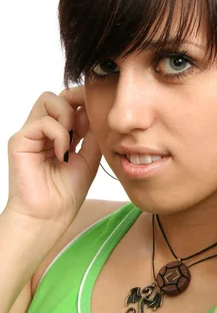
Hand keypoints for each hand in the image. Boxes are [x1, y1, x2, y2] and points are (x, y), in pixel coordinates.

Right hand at [6, 86, 101, 228]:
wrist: (49, 217)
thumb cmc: (66, 194)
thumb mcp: (89, 159)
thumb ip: (92, 134)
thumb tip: (97, 111)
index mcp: (60, 134)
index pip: (71, 103)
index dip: (85, 102)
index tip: (98, 114)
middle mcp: (44, 131)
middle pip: (59, 95)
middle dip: (77, 103)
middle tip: (86, 127)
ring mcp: (31, 134)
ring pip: (49, 99)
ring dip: (68, 116)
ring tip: (73, 141)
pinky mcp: (20, 140)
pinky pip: (42, 122)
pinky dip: (59, 135)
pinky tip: (63, 153)